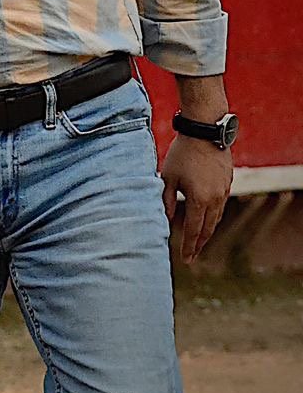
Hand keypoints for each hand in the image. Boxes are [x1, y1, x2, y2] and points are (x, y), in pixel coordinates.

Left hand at [161, 134, 232, 261]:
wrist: (205, 132)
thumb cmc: (182, 154)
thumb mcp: (167, 177)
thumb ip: (166, 200)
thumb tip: (164, 220)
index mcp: (199, 199)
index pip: (193, 230)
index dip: (189, 246)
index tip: (186, 259)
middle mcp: (215, 199)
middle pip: (207, 229)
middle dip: (199, 244)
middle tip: (192, 257)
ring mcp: (223, 192)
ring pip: (216, 219)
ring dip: (207, 232)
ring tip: (198, 243)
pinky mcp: (227, 184)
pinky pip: (220, 207)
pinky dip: (213, 218)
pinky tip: (207, 221)